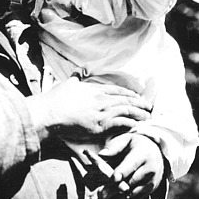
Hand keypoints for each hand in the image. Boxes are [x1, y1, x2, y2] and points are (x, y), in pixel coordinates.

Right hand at [28, 77, 152, 141]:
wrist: (50, 113)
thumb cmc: (56, 99)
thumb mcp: (68, 83)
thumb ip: (76, 78)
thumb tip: (78, 72)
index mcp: (94, 89)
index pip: (117, 90)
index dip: (129, 93)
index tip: (137, 96)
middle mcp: (101, 99)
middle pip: (125, 100)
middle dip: (139, 103)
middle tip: (149, 106)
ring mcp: (102, 112)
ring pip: (127, 110)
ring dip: (139, 113)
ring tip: (148, 116)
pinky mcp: (101, 125)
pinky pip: (121, 123)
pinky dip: (131, 124)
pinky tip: (138, 125)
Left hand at [95, 133, 164, 198]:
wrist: (157, 153)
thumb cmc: (135, 145)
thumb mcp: (126, 140)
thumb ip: (114, 147)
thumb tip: (101, 154)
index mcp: (143, 154)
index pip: (132, 164)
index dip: (123, 171)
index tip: (114, 178)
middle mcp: (150, 169)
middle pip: (132, 181)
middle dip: (116, 189)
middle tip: (101, 195)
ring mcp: (151, 181)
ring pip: (133, 193)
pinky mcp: (150, 190)